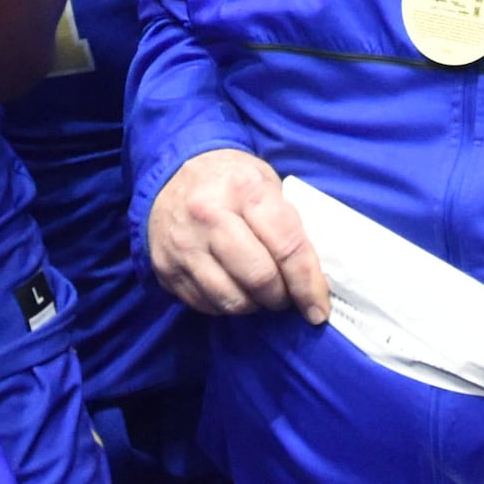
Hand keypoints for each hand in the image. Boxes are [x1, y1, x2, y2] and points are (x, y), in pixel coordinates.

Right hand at [147, 148, 324, 320]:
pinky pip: (207, 305)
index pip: (287, 247)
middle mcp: (209, 215)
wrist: (169, 175)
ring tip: (261, 294)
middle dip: (281, 298)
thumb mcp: (266, 182)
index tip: (318, 308)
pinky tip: (234, 288)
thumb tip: (315, 276)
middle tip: (286, 296)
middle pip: (259, 278)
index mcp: (244, 189)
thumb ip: (289, 224)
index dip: (308, 285)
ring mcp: (183, 244)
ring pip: (232, 300)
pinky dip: (228, 305)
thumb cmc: (230, 181)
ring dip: (255, 305)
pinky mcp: (166, 268)